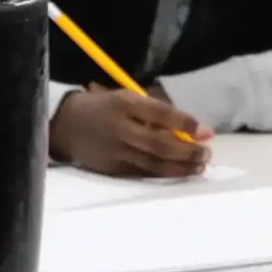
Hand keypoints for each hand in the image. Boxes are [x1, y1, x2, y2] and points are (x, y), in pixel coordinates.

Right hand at [48, 88, 213, 178]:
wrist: (66, 125)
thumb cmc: (105, 107)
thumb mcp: (127, 98)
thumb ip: (156, 110)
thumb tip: (193, 127)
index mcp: (124, 104)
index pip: (159, 114)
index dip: (184, 123)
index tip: (203, 130)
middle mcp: (120, 128)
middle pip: (159, 143)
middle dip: (187, 151)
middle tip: (206, 153)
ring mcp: (116, 151)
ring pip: (153, 163)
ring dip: (181, 167)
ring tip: (199, 166)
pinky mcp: (112, 168)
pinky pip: (143, 173)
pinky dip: (164, 174)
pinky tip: (180, 173)